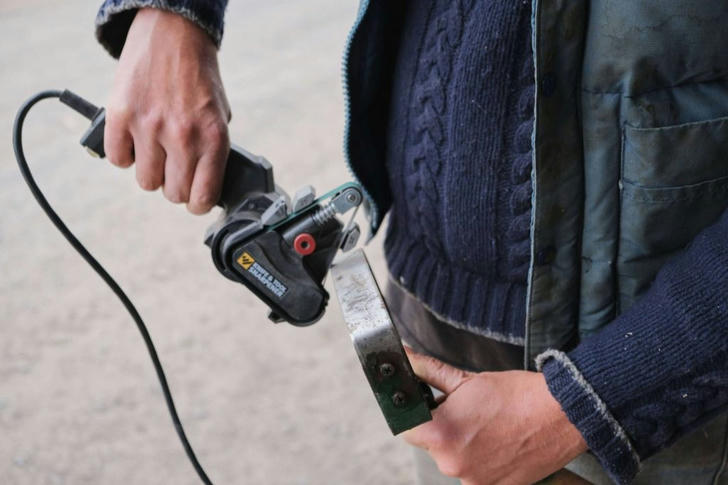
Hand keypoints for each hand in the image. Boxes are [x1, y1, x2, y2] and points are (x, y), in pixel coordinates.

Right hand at [105, 7, 230, 213]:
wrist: (173, 36)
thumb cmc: (199, 80)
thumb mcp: (220, 117)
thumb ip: (212, 153)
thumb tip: (204, 188)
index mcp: (213, 138)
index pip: (203, 197)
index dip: (197, 203)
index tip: (193, 199)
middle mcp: (182, 135)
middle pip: (172, 194)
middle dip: (174, 186)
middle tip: (174, 170)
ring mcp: (149, 126)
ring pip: (145, 181)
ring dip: (150, 170)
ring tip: (155, 150)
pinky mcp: (120, 115)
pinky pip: (118, 159)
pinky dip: (124, 154)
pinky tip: (134, 139)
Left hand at [403, 350, 587, 484]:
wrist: (561, 414)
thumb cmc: (515, 394)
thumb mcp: (466, 379)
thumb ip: (428, 371)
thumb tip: (405, 357)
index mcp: (441, 435)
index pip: (407, 429)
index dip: (416, 415)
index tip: (427, 407)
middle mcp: (452, 464)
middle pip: (433, 444)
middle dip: (443, 427)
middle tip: (468, 411)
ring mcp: (474, 481)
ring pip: (454, 459)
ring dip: (463, 445)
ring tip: (488, 426)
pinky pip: (476, 474)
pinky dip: (482, 459)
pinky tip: (498, 441)